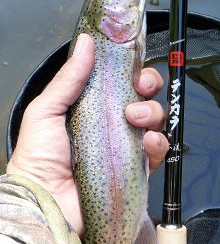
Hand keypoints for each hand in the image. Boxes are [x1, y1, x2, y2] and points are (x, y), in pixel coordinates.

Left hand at [7, 34, 168, 236]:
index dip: (132, 72)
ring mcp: (125, 148)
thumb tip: (86, 43)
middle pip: (143, 98)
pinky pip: (158, 152)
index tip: (133, 68)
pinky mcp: (135, 170)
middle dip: (147, 88)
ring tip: (133, 120)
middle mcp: (111, 126)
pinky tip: (146, 142)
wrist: (44, 200)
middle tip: (138, 90)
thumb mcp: (45, 111)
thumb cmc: (37, 156)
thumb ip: (68, 78)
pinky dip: (158, 143)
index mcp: (91, 109)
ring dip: (152, 113)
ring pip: (154, 122)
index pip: (121, 83)